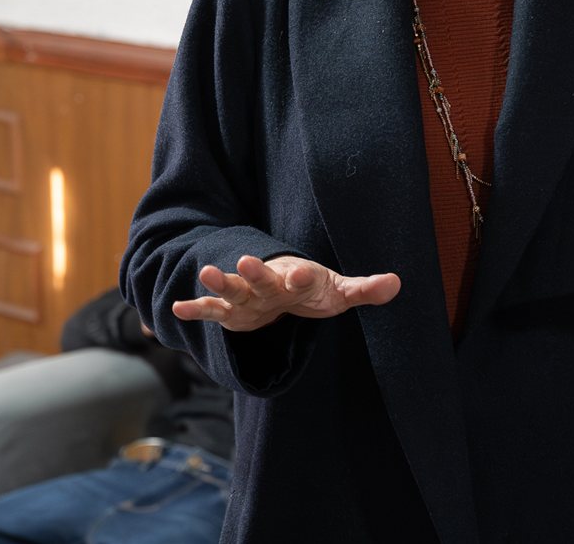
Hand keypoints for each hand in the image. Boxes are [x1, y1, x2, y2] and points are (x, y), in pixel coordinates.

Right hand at [172, 254, 400, 332]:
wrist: (284, 289)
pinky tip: (176, 309)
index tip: (299, 273)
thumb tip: (397, 283)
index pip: (299, 277)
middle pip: (260, 279)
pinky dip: (195, 310)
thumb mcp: (339, 292)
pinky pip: (212, 311)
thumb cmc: (313, 290)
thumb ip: (364, 289)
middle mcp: (268, 285)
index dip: (299, 277)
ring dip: (219, 282)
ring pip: (232, 290)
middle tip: (244, 261)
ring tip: (204, 274)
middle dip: (253, 272)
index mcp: (296, 279)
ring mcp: (248, 298)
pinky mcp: (232, 313)